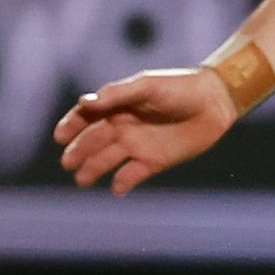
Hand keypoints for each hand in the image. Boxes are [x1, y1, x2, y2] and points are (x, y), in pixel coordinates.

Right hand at [53, 64, 234, 194]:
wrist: (214, 102)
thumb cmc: (179, 87)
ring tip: (81, 180)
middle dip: (78, 151)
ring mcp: (138, 144)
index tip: (60, 136)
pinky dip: (122, 182)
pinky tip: (115, 188)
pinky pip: (132, 174)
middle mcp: (124, 125)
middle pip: (94, 140)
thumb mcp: (146, 86)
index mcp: (118, 105)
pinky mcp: (154, 161)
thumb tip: (84, 102)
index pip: (87, 116)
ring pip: (108, 160)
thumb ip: (116, 94)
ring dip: (94, 169)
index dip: (71, 125)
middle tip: (67, 163)